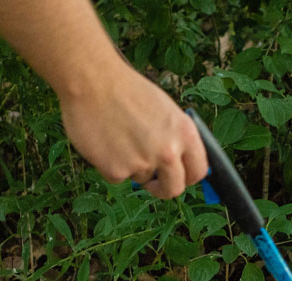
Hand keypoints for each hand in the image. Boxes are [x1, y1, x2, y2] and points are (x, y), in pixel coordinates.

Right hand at [59, 65, 207, 198]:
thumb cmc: (127, 90)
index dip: (188, 177)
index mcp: (185, 133)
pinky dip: (110, 165)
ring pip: (142, 179)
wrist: (93, 80)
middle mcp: (168, 152)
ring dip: (131, 166)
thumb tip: (180, 162)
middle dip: (163, 188)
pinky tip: (105, 141)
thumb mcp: (165, 110)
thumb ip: (176, 138)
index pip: (198, 170)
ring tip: (118, 136)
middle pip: (174, 189)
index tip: (179, 178)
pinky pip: (117, 177)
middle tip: (153, 182)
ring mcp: (143, 163)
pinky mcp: (117, 171)